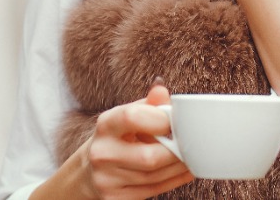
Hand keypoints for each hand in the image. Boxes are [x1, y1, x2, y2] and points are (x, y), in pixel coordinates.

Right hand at [80, 85, 193, 199]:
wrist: (88, 171)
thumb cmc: (116, 137)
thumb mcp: (126, 116)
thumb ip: (148, 104)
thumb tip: (162, 90)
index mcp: (106, 125)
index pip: (132, 117)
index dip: (160, 119)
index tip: (174, 121)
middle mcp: (102, 153)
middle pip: (149, 157)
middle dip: (176, 151)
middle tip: (190, 143)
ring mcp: (107, 179)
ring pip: (155, 176)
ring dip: (179, 166)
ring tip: (191, 156)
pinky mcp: (115, 198)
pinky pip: (154, 190)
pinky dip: (175, 180)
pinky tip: (185, 170)